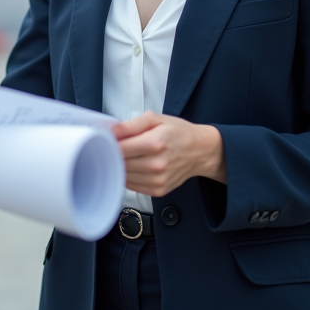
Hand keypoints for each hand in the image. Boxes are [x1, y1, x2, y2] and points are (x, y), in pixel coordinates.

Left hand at [112, 112, 226, 196]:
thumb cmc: (178, 132)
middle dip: (115, 155)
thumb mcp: (155, 119)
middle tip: (119, 146)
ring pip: (124, 176)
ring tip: (129, 156)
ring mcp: (158, 180)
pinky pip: (133, 186)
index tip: (110, 140)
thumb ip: (131, 125)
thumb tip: (112, 131)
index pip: (120, 149)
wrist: (200, 150)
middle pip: (121, 163)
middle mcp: (157, 164)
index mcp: (155, 143)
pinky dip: (129, 177)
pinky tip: (136, 167)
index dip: (110, 144)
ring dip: (121, 167)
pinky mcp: (158, 190)